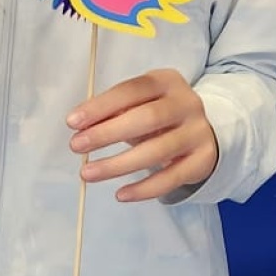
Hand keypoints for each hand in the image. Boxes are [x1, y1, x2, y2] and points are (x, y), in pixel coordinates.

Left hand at [69, 69, 218, 202]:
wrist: (203, 132)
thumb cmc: (159, 116)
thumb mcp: (140, 104)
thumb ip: (116, 111)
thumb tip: (82, 127)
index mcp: (167, 81)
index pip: (132, 90)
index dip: (102, 106)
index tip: (73, 122)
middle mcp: (187, 103)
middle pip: (147, 118)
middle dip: (107, 133)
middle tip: (76, 146)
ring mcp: (198, 132)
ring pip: (158, 150)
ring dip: (118, 164)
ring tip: (88, 173)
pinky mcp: (203, 160)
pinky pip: (172, 178)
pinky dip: (144, 189)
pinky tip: (121, 194)